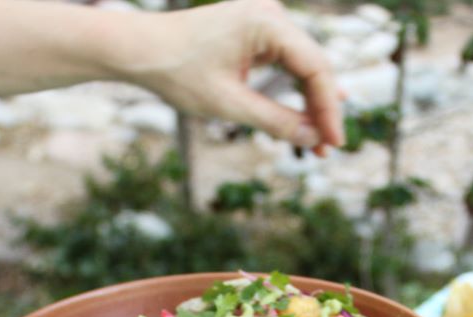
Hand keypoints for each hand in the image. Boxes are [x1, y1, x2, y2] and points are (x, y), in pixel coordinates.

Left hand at [118, 0, 342, 153]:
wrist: (138, 49)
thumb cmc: (176, 70)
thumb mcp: (228, 103)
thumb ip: (274, 121)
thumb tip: (313, 138)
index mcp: (266, 22)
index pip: (315, 67)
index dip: (328, 107)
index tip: (334, 140)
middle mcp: (270, 14)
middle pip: (314, 64)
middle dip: (323, 107)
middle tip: (330, 146)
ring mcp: (263, 20)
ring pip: (303, 65)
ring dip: (311, 102)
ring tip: (321, 140)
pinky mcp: (255, 32)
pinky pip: (286, 62)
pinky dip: (294, 90)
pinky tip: (308, 115)